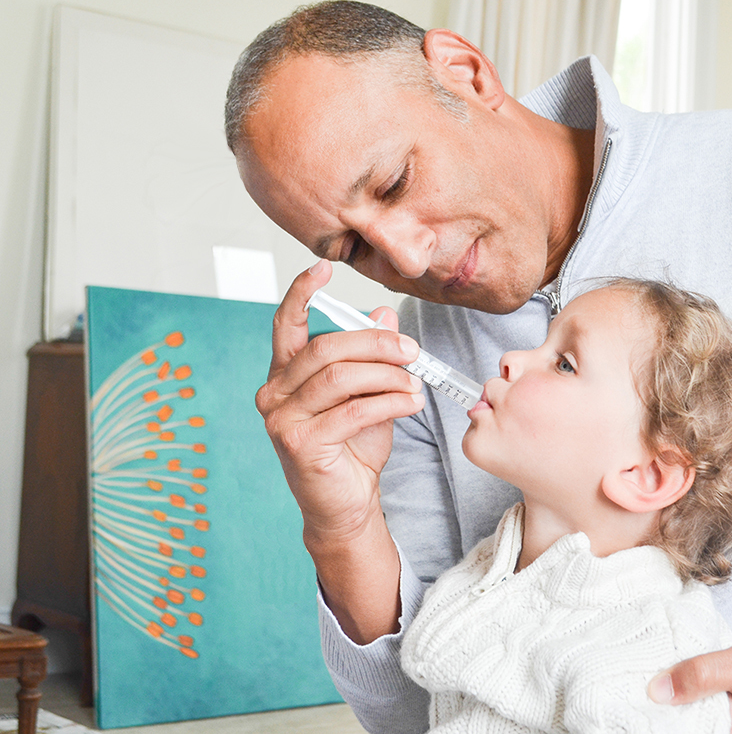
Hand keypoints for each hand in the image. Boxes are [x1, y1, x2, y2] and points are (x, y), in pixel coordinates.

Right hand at [255, 260, 424, 545]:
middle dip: (374, 343)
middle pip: (325, 348)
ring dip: (386, 374)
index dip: (302, 293)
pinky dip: (389, 402)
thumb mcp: (367, 393)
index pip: (286, 325)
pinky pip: (352, 410)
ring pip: (340, 377)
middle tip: (412, 351)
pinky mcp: (300, 443)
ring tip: (415, 381)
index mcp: (285, 374)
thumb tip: (384, 315)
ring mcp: (282, 419)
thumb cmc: (354, 447)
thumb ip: (370, 356)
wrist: (346, 504)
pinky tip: (410, 402)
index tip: (323, 268)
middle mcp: (274, 392)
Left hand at [647, 643, 731, 732]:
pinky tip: (687, 711)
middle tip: (655, 703)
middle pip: (688, 732)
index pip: (684, 732)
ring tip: (670, 706)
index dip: (664, 723)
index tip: (648, 707)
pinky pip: (709, 730)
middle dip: (672, 721)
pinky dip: (698, 722)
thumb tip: (658, 690)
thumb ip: (700, 674)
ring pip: (696, 732)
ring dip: (683, 721)